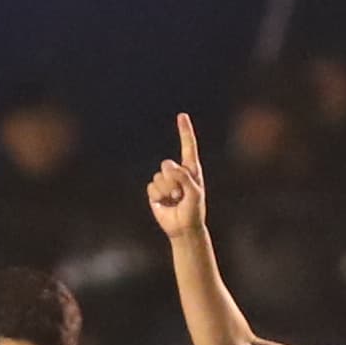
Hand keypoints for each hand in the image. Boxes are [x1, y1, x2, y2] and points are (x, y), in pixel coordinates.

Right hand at [147, 114, 209, 237]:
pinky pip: (151, 187)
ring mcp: (166, 181)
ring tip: (175, 200)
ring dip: (166, 191)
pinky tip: (165, 203)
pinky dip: (158, 196)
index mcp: (191, 169)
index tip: (182, 116)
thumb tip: (167, 166)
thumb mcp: (194, 193)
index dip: (185, 131)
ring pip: (158, 177)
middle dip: (172, 181)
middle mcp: (178, 172)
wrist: (183, 228)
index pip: (188, 146)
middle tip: (181, 195)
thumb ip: (183, 177)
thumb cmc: (194, 210)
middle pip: (167, 165)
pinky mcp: (155, 191)